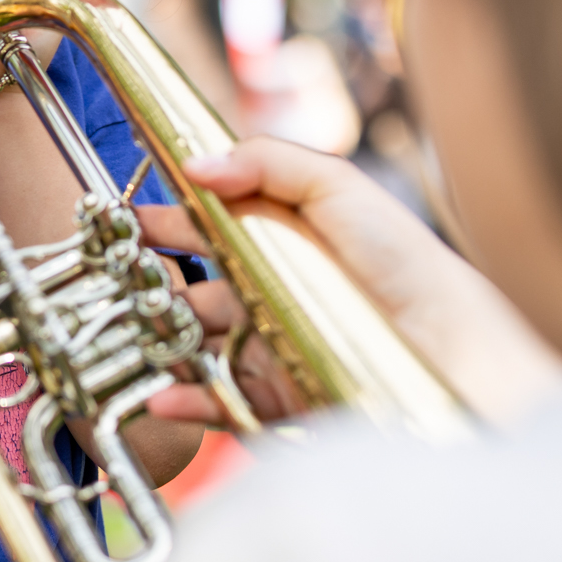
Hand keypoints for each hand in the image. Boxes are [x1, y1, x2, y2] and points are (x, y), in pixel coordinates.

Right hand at [140, 137, 561, 426]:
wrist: (450, 348)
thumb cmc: (403, 260)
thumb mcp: (338, 186)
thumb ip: (267, 161)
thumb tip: (195, 163)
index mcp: (283, 236)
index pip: (211, 223)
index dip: (168, 218)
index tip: (125, 214)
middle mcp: (272, 290)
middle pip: (196, 283)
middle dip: (150, 278)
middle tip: (111, 271)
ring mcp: (272, 346)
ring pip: (200, 342)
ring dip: (161, 337)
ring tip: (127, 330)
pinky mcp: (280, 399)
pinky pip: (222, 400)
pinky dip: (186, 398)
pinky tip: (164, 391)